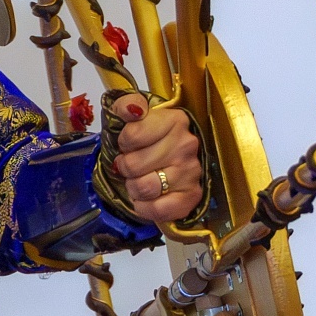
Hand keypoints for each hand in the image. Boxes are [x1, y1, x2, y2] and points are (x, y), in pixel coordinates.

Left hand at [111, 98, 203, 228]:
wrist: (167, 162)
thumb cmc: (148, 140)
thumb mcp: (134, 117)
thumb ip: (126, 105)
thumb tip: (132, 110)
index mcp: (174, 120)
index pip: (132, 135)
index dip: (123, 144)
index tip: (128, 145)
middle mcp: (187, 144)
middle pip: (134, 165)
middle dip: (126, 168)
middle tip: (131, 167)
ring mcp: (192, 172)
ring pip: (145, 188)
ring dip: (134, 188)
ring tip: (138, 181)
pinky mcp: (192, 197)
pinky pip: (159, 209)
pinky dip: (145, 208)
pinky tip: (146, 199)